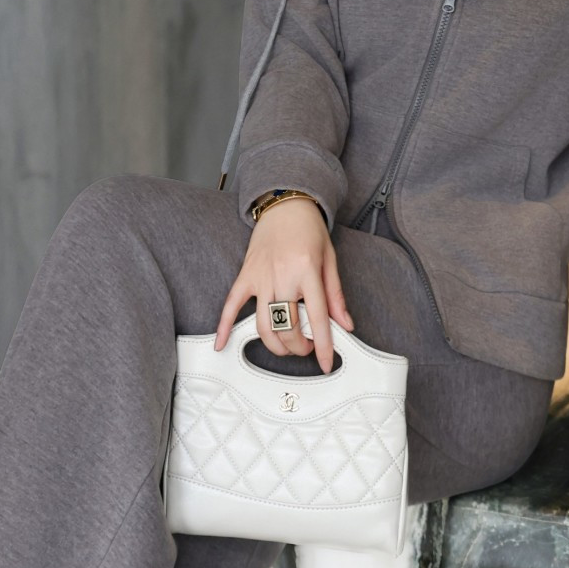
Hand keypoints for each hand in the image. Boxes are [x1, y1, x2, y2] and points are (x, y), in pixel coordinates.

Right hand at [213, 198, 353, 372]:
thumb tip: (345, 324)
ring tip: (287, 346)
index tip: (326, 363)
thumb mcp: (330, 261)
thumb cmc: (308, 230)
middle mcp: (282, 276)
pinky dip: (224, 326)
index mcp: (307, 272)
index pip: (318, 318)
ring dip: (275, 344)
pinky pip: (231, 305)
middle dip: (298, 347)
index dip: (323, 346)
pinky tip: (222, 343)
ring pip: (263, 324)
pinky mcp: (245, 276)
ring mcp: (260, 277)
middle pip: (287, 327)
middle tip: (307, 346)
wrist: (285, 204)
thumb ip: (336, 295)